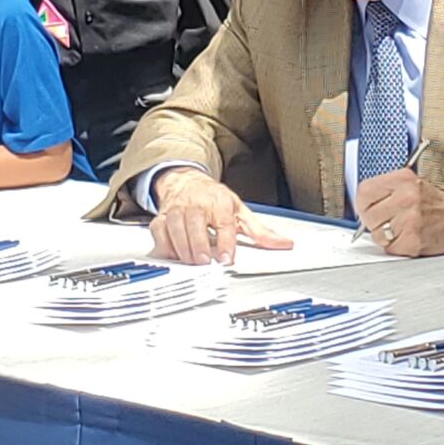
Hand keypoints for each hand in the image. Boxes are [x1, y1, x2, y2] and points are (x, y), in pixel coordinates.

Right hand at [148, 166, 291, 264]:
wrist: (186, 181)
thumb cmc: (214, 199)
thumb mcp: (239, 210)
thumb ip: (260, 231)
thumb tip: (283, 244)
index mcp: (219, 202)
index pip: (224, 222)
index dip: (225, 241)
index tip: (227, 259)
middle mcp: (196, 204)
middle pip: (195, 224)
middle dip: (200, 246)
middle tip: (205, 263)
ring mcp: (177, 210)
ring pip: (175, 228)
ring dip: (183, 249)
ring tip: (193, 263)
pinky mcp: (162, 218)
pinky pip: (160, 233)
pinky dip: (166, 247)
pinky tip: (176, 256)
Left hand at [353, 169, 443, 257]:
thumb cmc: (432, 204)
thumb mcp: (409, 184)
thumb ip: (385, 190)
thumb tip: (361, 204)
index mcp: (403, 179)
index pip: (364, 192)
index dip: (364, 203)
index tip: (370, 208)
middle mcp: (407, 197)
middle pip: (368, 215)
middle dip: (376, 222)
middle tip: (391, 220)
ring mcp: (410, 219)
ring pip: (377, 234)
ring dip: (386, 236)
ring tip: (401, 229)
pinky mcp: (413, 240)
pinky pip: (390, 247)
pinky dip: (396, 247)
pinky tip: (408, 237)